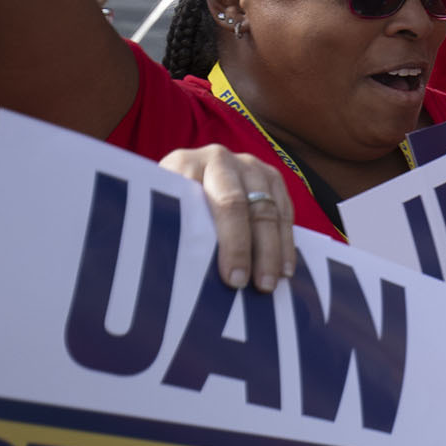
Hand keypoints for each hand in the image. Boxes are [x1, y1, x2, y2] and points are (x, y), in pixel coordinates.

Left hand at [158, 145, 294, 291]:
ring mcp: (250, 165)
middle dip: (260, 251)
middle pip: (253, 207)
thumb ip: (176, 228)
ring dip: (277, 250)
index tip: (234, 279)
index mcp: (189, 164)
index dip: (234, 243)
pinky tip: (285, 268)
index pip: (225, 204)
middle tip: (261, 286)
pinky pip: (286, 211)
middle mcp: (221, 159)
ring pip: (273, 210)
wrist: (175, 177)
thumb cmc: (161, 207)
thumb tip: (188, 274)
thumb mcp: (158, 211)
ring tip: (273, 283)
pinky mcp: (270, 177)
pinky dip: (286, 242)